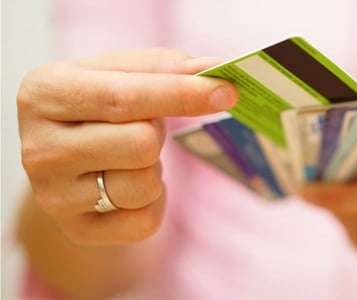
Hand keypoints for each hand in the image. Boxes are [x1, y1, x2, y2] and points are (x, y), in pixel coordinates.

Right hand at [18, 49, 237, 245]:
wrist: (61, 156)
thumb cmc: (97, 104)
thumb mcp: (120, 72)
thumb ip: (165, 66)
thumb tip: (213, 70)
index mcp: (45, 94)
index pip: (125, 98)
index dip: (182, 95)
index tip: (227, 92)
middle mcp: (39, 148)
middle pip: (141, 144)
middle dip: (157, 133)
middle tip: (143, 126)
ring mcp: (54, 196)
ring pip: (145, 185)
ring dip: (154, 168)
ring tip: (128, 157)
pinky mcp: (78, 230)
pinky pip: (146, 221)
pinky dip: (154, 201)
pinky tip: (129, 184)